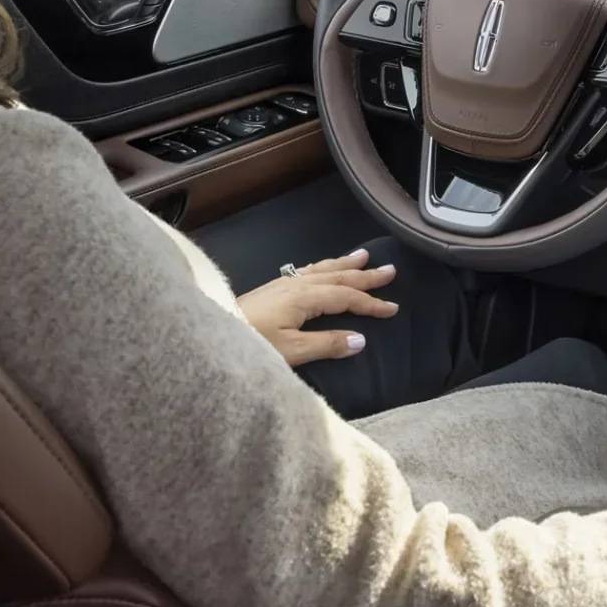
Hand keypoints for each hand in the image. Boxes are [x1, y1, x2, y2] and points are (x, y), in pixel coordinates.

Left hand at [236, 250, 398, 367]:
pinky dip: (323, 266)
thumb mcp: (291, 350)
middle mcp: (296, 285)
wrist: (212, 333)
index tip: (393, 308)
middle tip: (390, 270)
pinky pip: (308, 270)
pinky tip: (324, 267)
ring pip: (322, 269)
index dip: (370, 303)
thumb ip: (326, 344)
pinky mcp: (273, 288)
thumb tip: (361, 340)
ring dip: (345, 264)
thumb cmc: (251, 343)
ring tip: (363, 256)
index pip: (346, 297)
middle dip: (365, 275)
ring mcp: (283, 283)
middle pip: (338, 277)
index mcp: (304, 298)